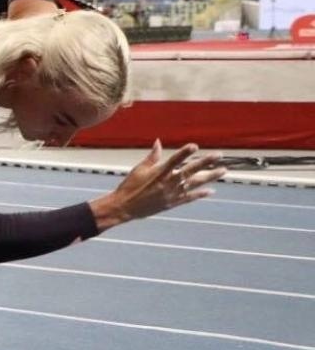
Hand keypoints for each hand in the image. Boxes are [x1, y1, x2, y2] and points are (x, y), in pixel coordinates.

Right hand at [94, 141, 226, 226]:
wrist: (125, 207)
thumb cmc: (130, 186)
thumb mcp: (139, 169)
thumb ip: (152, 156)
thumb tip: (158, 142)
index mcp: (158, 172)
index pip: (174, 160)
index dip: (185, 152)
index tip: (195, 146)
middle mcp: (168, 182)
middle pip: (190, 170)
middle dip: (205, 162)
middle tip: (218, 155)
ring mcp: (172, 193)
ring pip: (195, 183)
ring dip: (210, 177)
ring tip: (223, 170)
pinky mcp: (172, 203)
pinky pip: (189, 197)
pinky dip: (200, 194)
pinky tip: (211, 190)